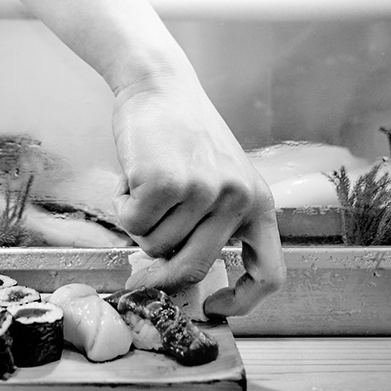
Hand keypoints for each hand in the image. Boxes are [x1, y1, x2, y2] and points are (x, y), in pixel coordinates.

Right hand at [111, 66, 285, 317]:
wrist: (159, 83)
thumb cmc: (184, 132)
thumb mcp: (218, 177)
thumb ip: (209, 223)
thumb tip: (172, 276)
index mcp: (258, 202)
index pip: (269, 273)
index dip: (244, 303)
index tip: (215, 307)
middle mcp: (237, 198)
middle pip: (193, 268)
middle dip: (159, 273)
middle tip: (138, 270)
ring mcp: (203, 190)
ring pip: (155, 245)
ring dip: (139, 223)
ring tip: (145, 184)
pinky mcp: (166, 183)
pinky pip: (132, 222)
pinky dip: (121, 205)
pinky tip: (130, 175)